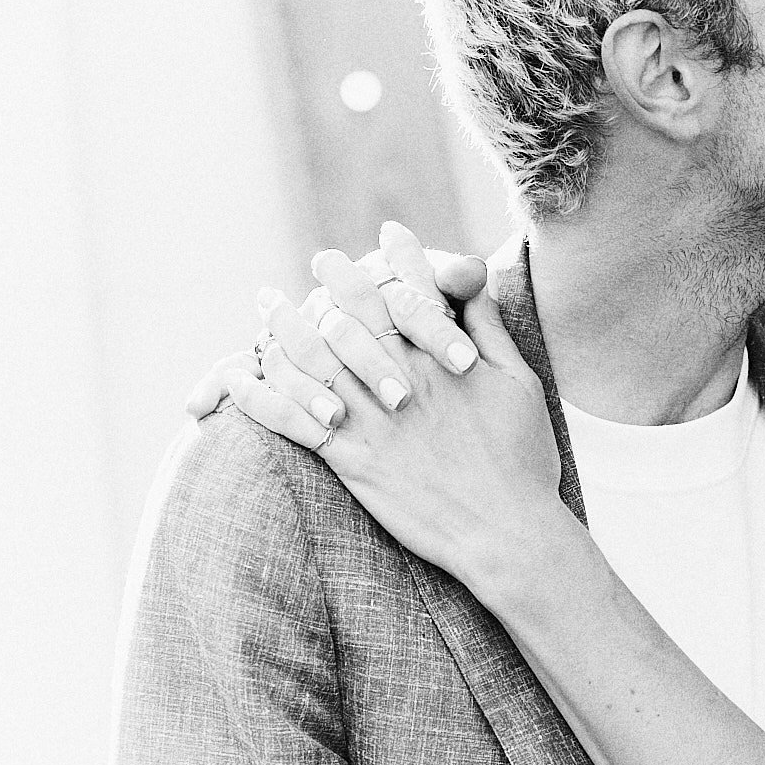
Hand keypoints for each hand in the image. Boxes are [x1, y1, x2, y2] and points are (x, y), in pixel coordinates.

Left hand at [199, 225, 569, 596]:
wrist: (508, 531)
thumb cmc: (523, 460)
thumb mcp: (521, 384)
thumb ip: (491, 332)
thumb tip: (476, 285)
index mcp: (446, 358)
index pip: (418, 291)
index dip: (403, 257)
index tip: (389, 233)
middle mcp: (406, 378)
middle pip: (358, 312)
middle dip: (337, 279)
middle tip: (321, 260)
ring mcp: (375, 419)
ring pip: (316, 358)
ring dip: (286, 325)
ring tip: (270, 303)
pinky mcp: (353, 460)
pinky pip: (294, 420)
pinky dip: (262, 395)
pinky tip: (240, 375)